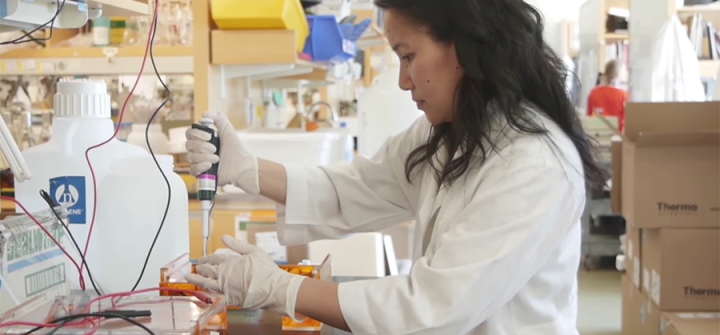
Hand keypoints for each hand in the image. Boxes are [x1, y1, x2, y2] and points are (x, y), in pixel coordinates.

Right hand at [185, 112, 259, 194]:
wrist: (242, 167)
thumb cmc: (236, 150)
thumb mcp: (228, 131)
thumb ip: (219, 120)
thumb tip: (204, 114)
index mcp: (204, 139)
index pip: (190, 133)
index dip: (196, 133)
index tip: (209, 136)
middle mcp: (200, 150)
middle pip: (188, 145)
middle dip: (201, 146)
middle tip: (215, 149)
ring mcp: (199, 162)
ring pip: (190, 157)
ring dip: (204, 157)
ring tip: (217, 158)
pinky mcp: (201, 174)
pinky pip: (192, 169)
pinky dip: (200, 166)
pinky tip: (209, 165)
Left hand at [185, 235, 305, 319]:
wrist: (273, 289)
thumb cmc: (266, 270)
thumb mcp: (253, 251)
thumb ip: (236, 245)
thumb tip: (223, 237)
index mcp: (229, 262)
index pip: (213, 259)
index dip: (206, 258)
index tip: (202, 258)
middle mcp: (224, 275)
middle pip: (207, 271)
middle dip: (201, 268)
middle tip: (197, 267)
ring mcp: (225, 288)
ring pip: (207, 284)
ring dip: (197, 280)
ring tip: (190, 278)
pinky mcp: (229, 298)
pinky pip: (215, 295)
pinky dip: (209, 291)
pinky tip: (206, 290)